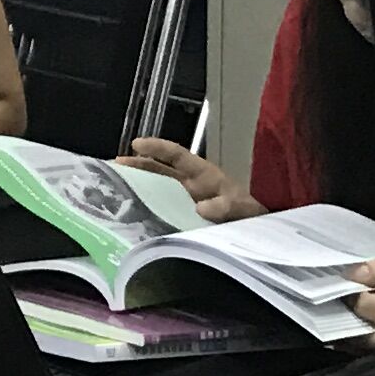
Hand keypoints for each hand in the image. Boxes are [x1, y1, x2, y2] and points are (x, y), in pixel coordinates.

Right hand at [120, 136, 256, 224]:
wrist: (260, 231)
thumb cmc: (253, 214)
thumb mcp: (244, 209)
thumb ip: (227, 206)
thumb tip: (201, 207)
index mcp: (204, 175)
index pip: (178, 155)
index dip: (157, 148)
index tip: (137, 144)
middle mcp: (191, 185)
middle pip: (161, 170)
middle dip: (138, 165)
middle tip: (114, 166)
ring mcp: (187, 201)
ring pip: (158, 188)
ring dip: (139, 185)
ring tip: (115, 186)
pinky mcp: (184, 217)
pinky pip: (163, 208)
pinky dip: (147, 207)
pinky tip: (133, 214)